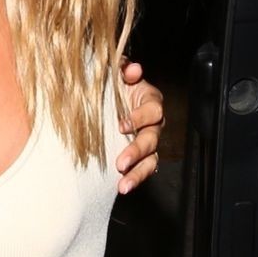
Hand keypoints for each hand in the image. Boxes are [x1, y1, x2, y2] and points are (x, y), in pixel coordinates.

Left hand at [116, 57, 163, 193]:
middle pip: (152, 139)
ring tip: (123, 185)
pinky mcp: (140, 157)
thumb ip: (123, 68)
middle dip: (137, 151)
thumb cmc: (113, 85)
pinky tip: (122, 187)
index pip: (153, 110)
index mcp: (150, 101)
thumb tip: (132, 69)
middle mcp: (153, 124)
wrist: (104, 102)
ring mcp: (148, 142)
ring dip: (137, 173)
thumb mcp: (116, 73)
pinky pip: (142, 171)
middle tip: (121, 162)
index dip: (139, 117)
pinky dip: (134, 180)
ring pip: (150, 160)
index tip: (121, 125)